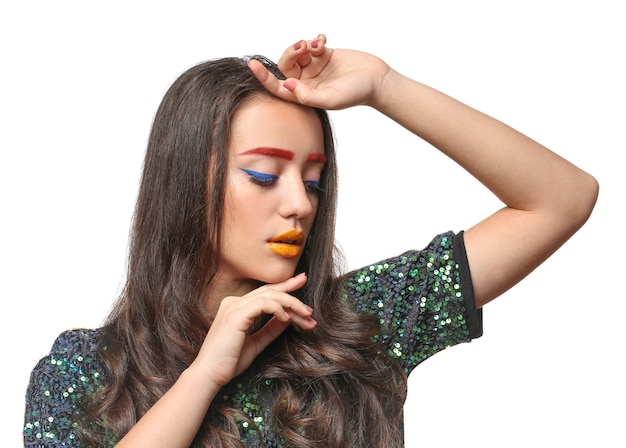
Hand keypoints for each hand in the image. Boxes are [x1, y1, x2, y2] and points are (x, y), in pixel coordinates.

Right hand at [191, 273, 315, 387]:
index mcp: (236, 307)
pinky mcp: (236, 315)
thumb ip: (271, 329)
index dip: (285, 287)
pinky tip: (287, 319)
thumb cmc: (228, 362)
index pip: (265, 293)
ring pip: (270, 296)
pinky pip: (263, 304)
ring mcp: (233, 306)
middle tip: (311, 305)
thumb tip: (288, 319)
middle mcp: (233, 302)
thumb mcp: (256, 343)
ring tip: (306, 316)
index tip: (301, 283)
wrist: (210, 375)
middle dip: (293, 293)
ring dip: (292, 304)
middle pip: (270, 291)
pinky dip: (278, 309)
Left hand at [248, 34, 391, 109]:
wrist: (376, 79)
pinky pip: (310, 44)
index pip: (278, 88)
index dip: (264, 77)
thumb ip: (307, 96)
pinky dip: (314, 39)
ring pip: (296, 53)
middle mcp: (307, 83)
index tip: (252, 65)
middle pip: (285, 66)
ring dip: (302, 44)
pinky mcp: (323, 55)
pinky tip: (324, 40)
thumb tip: (286, 85)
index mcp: (304, 96)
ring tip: (316, 44)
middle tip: (303, 46)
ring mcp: (314, 68)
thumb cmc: (356, 93)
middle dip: (290, 53)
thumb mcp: (331, 98)